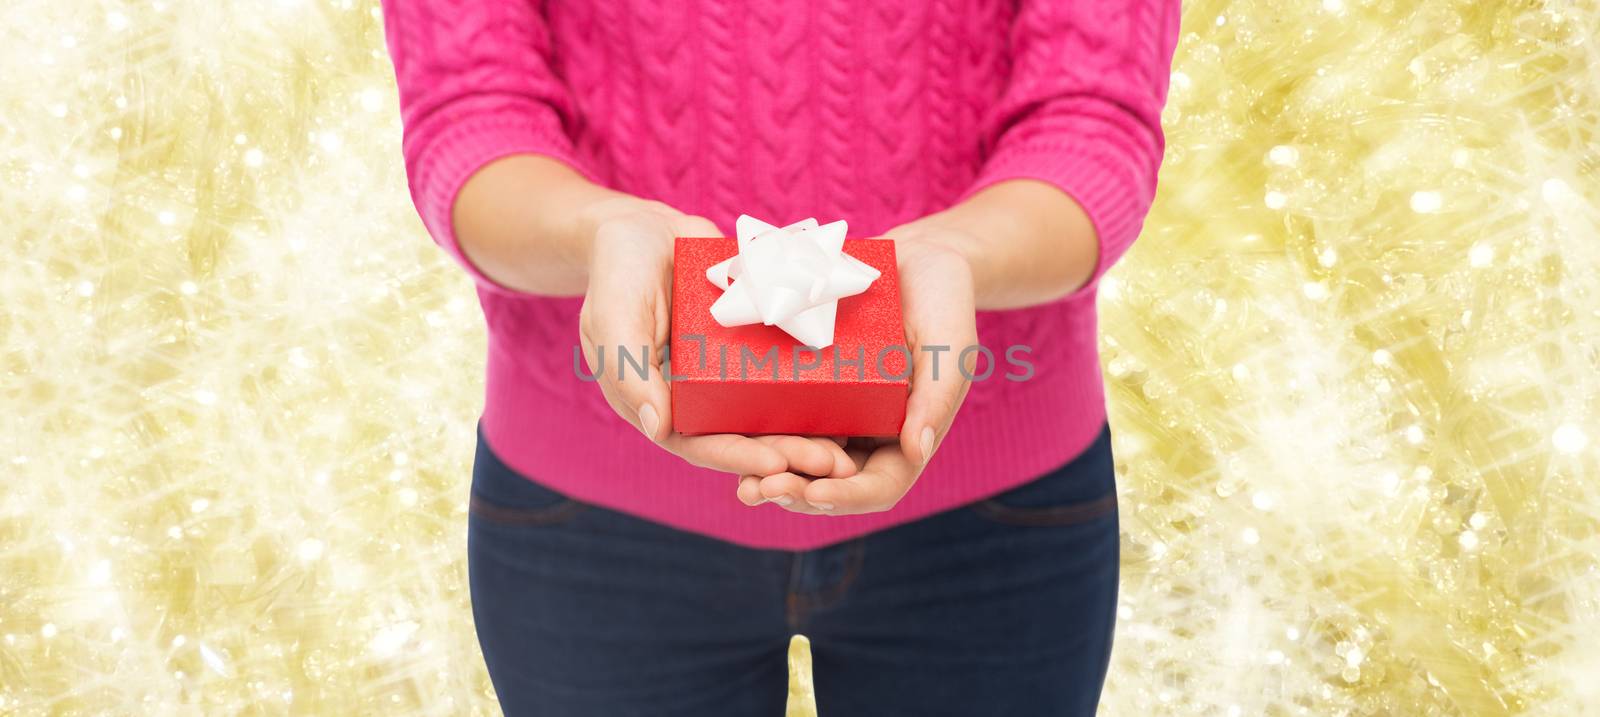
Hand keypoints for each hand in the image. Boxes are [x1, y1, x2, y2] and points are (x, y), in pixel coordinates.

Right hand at [577, 199, 857, 479]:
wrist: (645, 228)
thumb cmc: (618, 270)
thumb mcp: (614, 316)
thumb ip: (628, 370)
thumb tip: (659, 429)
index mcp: (657, 403)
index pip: (699, 444)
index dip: (739, 459)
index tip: (779, 467)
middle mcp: (695, 398)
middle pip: (744, 437)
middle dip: (788, 454)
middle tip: (834, 464)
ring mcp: (724, 374)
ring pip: (769, 412)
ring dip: (806, 432)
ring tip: (848, 446)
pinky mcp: (751, 347)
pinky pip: (783, 372)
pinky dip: (814, 388)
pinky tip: (854, 396)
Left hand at [739, 233, 979, 513]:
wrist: (915, 260)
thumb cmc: (943, 302)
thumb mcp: (949, 346)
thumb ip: (936, 398)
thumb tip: (916, 451)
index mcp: (906, 435)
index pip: (879, 485)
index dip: (847, 496)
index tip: (814, 492)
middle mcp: (868, 434)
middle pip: (832, 483)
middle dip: (797, 492)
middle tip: (762, 489)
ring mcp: (836, 414)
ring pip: (801, 461)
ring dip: (773, 477)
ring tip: (745, 485)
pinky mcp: (808, 388)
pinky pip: (781, 420)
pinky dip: (759, 439)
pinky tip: (729, 440)